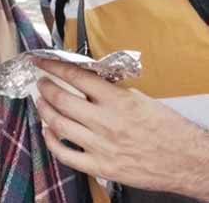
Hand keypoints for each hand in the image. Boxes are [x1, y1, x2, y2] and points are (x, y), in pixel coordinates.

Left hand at [35, 58, 208, 197]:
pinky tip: (48, 132)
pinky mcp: (101, 167)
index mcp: (117, 100)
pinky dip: (51, 142)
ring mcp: (101, 146)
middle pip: (61, 100)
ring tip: (41, 102)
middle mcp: (106, 122)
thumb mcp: (140, 98)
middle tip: (41, 83)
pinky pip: (66, 155)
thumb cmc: (168, 129)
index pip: (76, 77)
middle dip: (45, 88)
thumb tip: (86, 81)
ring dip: (45, 111)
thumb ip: (111, 90)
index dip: (53, 67)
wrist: (188, 161)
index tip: (41, 63)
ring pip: (59, 125)